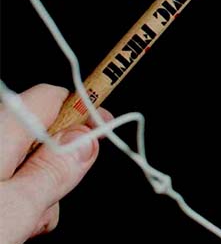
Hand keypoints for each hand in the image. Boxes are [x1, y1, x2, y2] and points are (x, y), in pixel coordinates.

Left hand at [0, 84, 110, 242]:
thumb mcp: (16, 207)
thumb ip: (56, 171)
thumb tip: (89, 140)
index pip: (53, 96)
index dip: (85, 111)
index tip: (106, 130)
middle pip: (43, 137)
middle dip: (58, 167)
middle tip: (46, 202)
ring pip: (26, 167)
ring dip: (36, 195)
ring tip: (21, 225)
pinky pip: (7, 184)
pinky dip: (15, 205)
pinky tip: (10, 228)